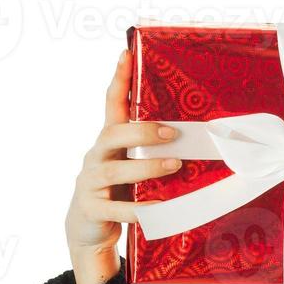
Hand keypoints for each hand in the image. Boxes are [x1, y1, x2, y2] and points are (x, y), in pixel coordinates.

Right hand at [64, 49, 179, 283]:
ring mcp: (90, 183)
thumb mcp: (131, 165)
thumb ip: (151, 151)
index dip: (118, 79)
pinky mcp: (92, 209)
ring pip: (115, 170)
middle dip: (143, 131)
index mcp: (108, 142)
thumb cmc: (119, 191)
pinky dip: (139, 209)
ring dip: (147, 167)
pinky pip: (117, 208)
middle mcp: (96, 157)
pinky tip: (158, 209)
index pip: (110, 104)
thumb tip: (194, 137)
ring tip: (175, 165)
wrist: (88, 229)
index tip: (126, 54)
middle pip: (112, 134)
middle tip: (173, 134)